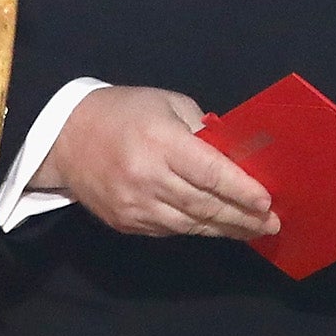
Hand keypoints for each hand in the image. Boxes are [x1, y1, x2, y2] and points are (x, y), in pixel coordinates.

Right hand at [37, 85, 278, 240]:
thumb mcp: (168, 104)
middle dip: (242, 217)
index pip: (210, 173)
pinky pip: (170, 230)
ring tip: (252, 230)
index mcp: (160, 142)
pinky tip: (217, 227)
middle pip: (204, 205)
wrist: (64, 138)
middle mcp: (147, 178)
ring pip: (190, 224)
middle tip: (271, 224)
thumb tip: (236, 157)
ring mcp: (134, 205)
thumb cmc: (124, 112)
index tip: (267, 201)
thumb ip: (202, 130)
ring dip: (224, 229)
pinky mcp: (125, 222)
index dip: (242, 190)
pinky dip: (196, 229)